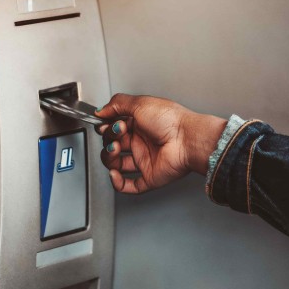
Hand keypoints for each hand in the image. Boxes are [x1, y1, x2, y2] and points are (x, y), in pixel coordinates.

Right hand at [95, 94, 226, 194]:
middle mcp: (142, 141)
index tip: (105, 123)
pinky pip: (129, 185)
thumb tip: (101, 110)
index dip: (107, 126)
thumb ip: (118, 104)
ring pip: (117, 164)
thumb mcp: (140, 103)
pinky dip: (117, 182)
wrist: (187, 139)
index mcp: (140, 124)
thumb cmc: (170, 120)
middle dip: (109, 138)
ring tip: (115, 149)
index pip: (115, 127)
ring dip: (109, 157)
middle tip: (118, 132)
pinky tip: (115, 173)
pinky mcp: (149, 176)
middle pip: (113, 144)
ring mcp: (145, 160)